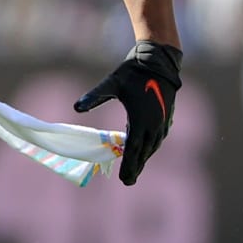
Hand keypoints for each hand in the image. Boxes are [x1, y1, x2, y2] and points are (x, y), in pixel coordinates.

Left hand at [75, 41, 181, 184]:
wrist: (159, 61)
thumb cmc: (133, 71)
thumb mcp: (111, 83)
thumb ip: (94, 96)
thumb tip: (76, 108)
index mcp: (140, 119)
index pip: (133, 149)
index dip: (129, 166)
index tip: (124, 180)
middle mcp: (154, 124)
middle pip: (144, 152)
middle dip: (136, 167)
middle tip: (128, 181)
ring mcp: (162, 122)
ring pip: (152, 146)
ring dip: (144, 158)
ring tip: (135, 170)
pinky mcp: (167, 118)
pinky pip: (157, 138)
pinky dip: (150, 147)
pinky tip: (145, 151)